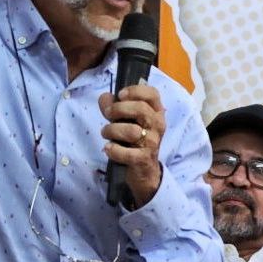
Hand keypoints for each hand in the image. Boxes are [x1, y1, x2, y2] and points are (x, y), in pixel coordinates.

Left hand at [98, 82, 166, 207]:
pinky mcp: (144, 158)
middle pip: (141, 109)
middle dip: (119, 109)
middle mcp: (158, 125)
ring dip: (112, 130)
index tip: (120, 95)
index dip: (136, 91)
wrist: (144, 170)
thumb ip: (114, 107)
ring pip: (131, 131)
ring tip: (106, 133)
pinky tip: (108, 148)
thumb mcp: (127, 121)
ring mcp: (153, 142)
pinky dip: (113, 150)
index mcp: (156, 112)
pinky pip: (127, 153)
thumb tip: (104, 97)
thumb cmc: (134, 140)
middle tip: (108, 114)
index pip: (153, 94)